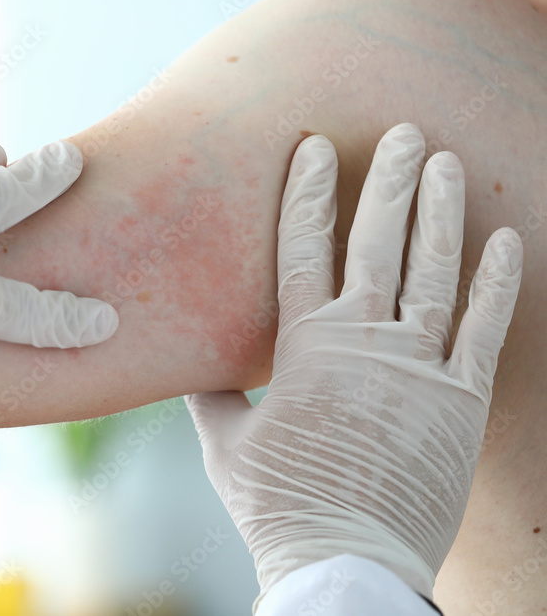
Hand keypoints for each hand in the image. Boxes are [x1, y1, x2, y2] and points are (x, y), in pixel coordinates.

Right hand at [187, 124, 521, 602]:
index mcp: (302, 345)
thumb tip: (185, 369)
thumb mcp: (223, 444)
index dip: (308, 192)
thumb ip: (211, 395)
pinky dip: (498, 283)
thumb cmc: (277, 503)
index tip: (316, 146)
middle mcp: (362, 340)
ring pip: (434, 270)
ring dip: (442, 212)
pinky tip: (506, 240)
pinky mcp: (460, 399)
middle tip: (405, 132)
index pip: (302, 247)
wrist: (344, 559)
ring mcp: (417, 366)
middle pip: (376, 241)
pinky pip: (485, 328)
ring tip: (447, 163)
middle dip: (388, 180)